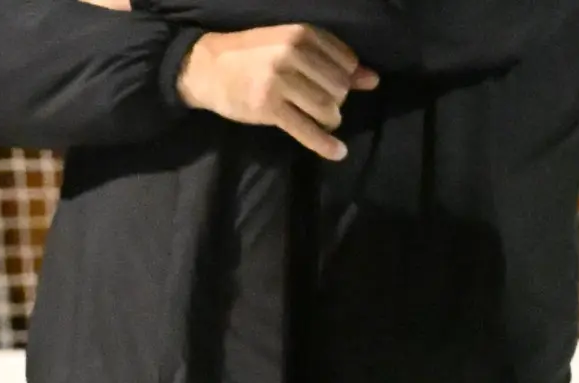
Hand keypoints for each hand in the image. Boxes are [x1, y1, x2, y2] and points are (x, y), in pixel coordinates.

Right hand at [175, 25, 378, 161]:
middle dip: (337, 101)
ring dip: (330, 120)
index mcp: (301, 34)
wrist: (206, 68)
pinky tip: (338, 152)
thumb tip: (373, 80)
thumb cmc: (250, 55)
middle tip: (323, 105)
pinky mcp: (268, 108)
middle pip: (338, 87)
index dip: (347, 77)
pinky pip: (305, 129)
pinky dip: (324, 144)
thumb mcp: (289, 45)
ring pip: (326, 108)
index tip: (336, 86)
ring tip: (322, 121)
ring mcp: (279, 82)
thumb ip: (330, 59)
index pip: (345, 61)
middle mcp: (292, 54)